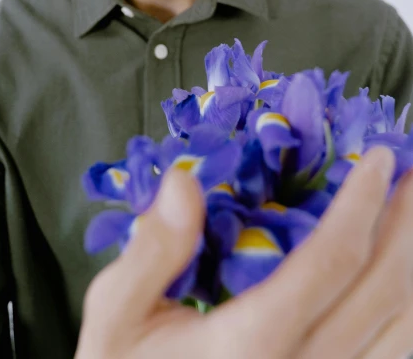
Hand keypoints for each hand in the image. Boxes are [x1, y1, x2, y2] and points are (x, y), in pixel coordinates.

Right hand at [75, 146, 412, 358]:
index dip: (364, 203)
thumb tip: (183, 185)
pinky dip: (408, 316)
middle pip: (383, 292)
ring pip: (401, 332)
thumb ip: (151, 250)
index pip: (331, 260)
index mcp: (252, 343)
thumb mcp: (117, 315)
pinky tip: (403, 286)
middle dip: (408, 224)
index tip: (380, 160)